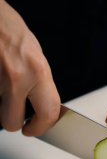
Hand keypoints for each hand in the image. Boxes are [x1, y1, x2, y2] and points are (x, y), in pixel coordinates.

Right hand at [0, 0, 60, 135]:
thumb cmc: (9, 28)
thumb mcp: (34, 55)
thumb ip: (39, 81)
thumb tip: (41, 104)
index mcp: (38, 70)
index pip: (49, 111)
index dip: (42, 127)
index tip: (36, 129)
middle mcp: (18, 77)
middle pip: (12, 122)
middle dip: (15, 125)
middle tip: (18, 121)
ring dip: (1, 106)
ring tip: (3, 87)